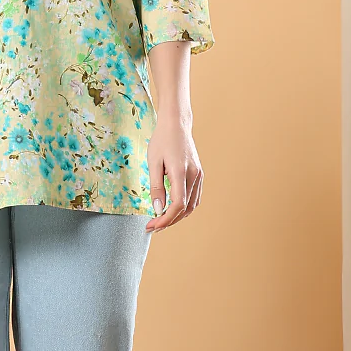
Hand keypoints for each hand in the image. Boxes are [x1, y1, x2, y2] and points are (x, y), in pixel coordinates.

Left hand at [145, 116, 202, 231]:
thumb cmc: (161, 140)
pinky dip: (184, 208)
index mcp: (181, 172)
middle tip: (152, 226)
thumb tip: (158, 209)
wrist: (176, 125)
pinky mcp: (198, 174)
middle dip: (169, 221)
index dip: (165, 219)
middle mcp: (194, 175)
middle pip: (185, 209)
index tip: (152, 225)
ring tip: (161, 220)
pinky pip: (194, 197)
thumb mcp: (153, 163)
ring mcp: (198, 175)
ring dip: (177, 216)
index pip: (178, 204)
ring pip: (192, 205)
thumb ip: (156, 187)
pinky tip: (172, 209)